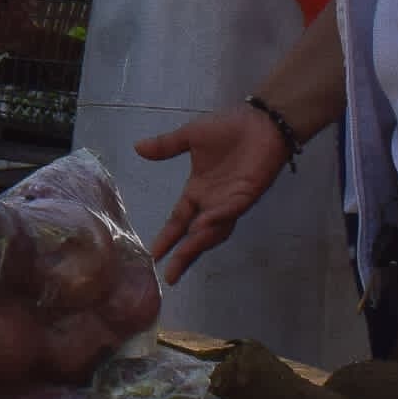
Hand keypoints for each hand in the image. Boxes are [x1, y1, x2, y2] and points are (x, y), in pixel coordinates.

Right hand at [136, 105, 284, 281]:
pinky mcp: (245, 196)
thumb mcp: (190, 136)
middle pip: (194, 235)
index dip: (167, 238)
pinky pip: (228, 212)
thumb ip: (166, 145)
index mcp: (197, 191)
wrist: (260, 122)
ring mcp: (230, 202)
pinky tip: (201, 227)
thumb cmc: (228, 128)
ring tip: (183, 258)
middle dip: (182, 255)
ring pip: (212, 231)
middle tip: (169, 276)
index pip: (178, 220)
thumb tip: (137, 148)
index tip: (153, 256)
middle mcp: (212, 202)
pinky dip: (215, 220)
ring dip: (198, 244)